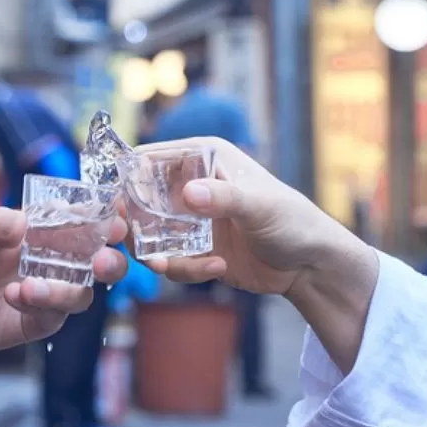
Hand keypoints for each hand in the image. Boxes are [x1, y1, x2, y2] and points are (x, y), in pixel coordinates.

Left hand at [0, 207, 127, 352]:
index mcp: (49, 230)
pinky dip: (39, 305)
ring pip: (82, 293)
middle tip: (103, 262)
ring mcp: (50, 292)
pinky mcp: (37, 320)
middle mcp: (57, 261)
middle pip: (102, 262)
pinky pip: (52, 315)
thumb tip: (18, 221)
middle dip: (111, 262)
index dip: (109, 219)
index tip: (118, 217)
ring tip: (31, 286)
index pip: (89, 222)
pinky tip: (14, 295)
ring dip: (68, 290)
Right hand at [137, 137, 337, 295]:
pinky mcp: (195, 249)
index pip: (153, 157)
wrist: (308, 265)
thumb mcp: (260, 206)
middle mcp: (193, 185)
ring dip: (154, 252)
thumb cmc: (293, 222)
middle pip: (142, 199)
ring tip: (167, 264)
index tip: (117, 201)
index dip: (130, 175)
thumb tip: (187, 194)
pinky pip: (172, 260)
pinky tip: (217, 268)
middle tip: (131, 240)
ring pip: (150, 234)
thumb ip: (224, 198)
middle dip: (135, 222)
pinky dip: (185, 269)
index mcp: (205, 158)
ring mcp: (191, 220)